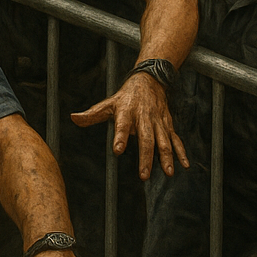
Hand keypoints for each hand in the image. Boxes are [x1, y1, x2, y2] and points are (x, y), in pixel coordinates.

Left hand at [71, 70, 187, 178]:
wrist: (149, 81)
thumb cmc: (125, 97)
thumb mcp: (107, 103)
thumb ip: (92, 115)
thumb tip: (73, 118)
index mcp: (126, 112)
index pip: (122, 125)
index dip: (120, 137)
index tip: (117, 150)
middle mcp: (143, 117)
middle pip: (146, 138)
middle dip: (146, 157)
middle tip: (143, 175)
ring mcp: (158, 122)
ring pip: (163, 141)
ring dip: (166, 157)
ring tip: (167, 173)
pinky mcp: (167, 125)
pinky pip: (176, 139)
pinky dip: (181, 152)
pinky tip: (183, 165)